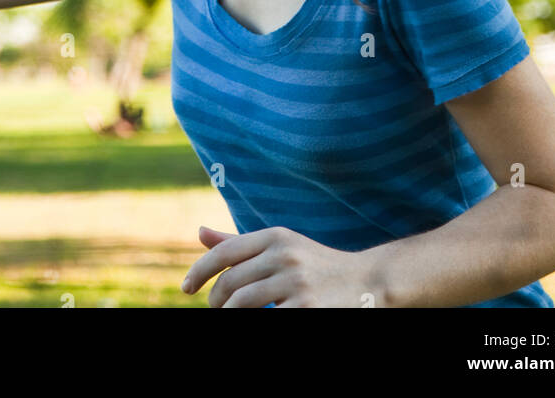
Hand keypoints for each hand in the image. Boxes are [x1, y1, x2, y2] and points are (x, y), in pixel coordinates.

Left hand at [181, 224, 387, 307]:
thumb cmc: (315, 266)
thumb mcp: (281, 247)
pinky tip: (257, 319)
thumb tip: (200, 232)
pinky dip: (253, 321)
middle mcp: (285, 255)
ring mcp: (296, 284)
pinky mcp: (305, 310)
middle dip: (215, 301)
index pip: (225, 252)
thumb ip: (239, 243)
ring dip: (229, 316)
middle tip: (214, 308)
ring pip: (241, 305)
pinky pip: (265, 319)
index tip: (186, 288)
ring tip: (229, 316)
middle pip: (230, 283)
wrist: (367, 282)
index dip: (199, 271)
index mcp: (276, 236)